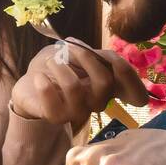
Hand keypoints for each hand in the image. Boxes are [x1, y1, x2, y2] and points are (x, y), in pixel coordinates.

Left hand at [9, 38, 148, 124]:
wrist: (32, 81)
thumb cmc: (61, 66)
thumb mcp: (82, 54)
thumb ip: (100, 57)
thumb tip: (114, 60)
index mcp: (108, 87)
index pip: (133, 92)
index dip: (131, 79)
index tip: (116, 62)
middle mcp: (97, 102)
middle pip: (105, 83)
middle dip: (85, 58)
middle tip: (68, 47)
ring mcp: (77, 112)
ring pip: (75, 88)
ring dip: (60, 67)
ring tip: (50, 61)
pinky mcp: (56, 116)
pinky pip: (52, 102)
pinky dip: (43, 84)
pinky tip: (39, 77)